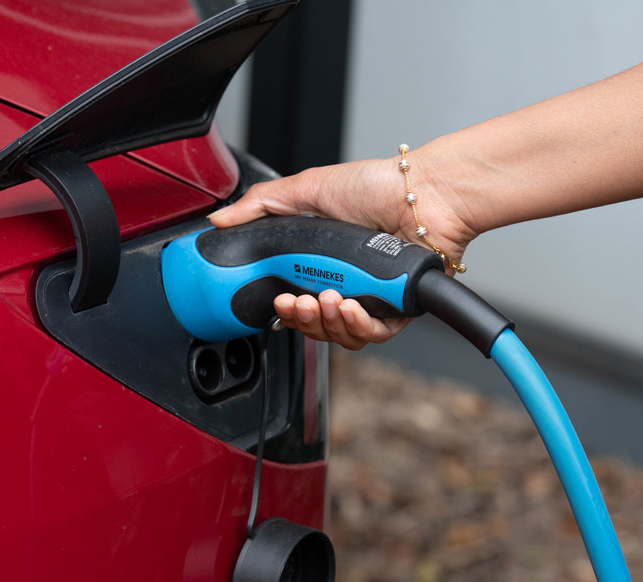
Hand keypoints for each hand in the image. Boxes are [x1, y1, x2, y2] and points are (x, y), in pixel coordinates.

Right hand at [208, 153, 479, 347]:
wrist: (422, 194)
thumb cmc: (375, 186)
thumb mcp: (305, 189)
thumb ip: (259, 206)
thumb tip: (220, 220)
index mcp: (322, 264)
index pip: (295, 302)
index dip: (283, 310)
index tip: (276, 301)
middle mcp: (346, 284)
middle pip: (314, 325)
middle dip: (301, 319)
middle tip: (296, 301)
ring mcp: (372, 299)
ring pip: (340, 335)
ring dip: (327, 322)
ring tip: (327, 298)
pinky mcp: (398, 310)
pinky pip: (373, 334)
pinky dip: (358, 326)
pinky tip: (352, 306)